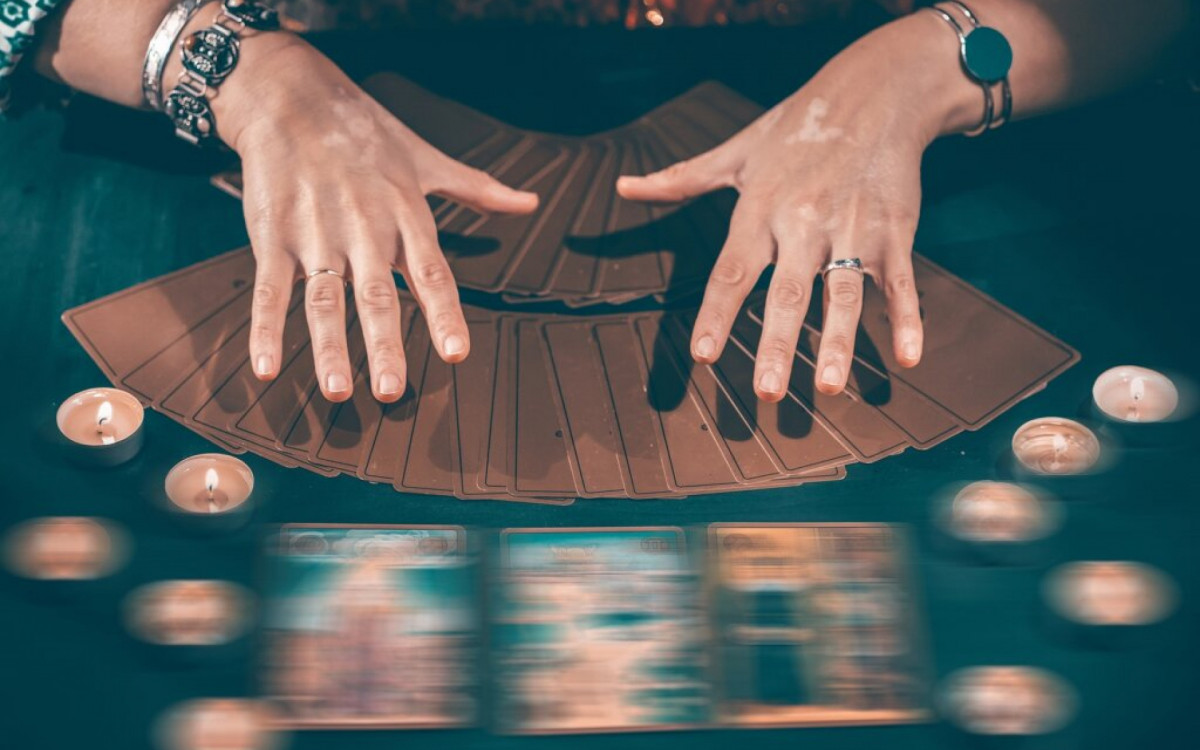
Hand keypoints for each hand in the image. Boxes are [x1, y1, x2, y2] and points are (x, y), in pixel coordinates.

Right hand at [217, 38, 536, 402]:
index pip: (432, 272)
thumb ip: (477, 190)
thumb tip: (529, 202)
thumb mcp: (426, 158)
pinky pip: (270, 288)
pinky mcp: (273, 234)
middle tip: (391, 390)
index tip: (455, 354)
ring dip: (329, 346)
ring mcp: (316, 233)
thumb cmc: (364, 131)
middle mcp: (364, 228)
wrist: (290, 95)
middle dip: (384, 344)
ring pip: (324, 298)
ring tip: (338, 390)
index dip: (444, 315)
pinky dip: (265, 328)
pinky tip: (268, 366)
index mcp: (406, 214)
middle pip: (377, 294)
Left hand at [618, 16, 961, 400]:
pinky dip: (907, 318)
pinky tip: (907, 357)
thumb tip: (625, 187)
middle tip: (768, 393)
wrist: (876, 91)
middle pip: (789, 291)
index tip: (704, 357)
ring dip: (840, 342)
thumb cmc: (798, 126)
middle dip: (779, 344)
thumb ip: (681, 180)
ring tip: (831, 387)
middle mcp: (805, 222)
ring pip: (844, 292)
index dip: (717, 315)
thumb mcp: (737, 151)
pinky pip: (900, 281)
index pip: (732, 271)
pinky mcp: (894, 230)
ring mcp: (853, 228)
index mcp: (761, 208)